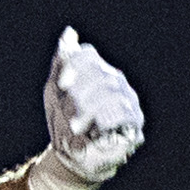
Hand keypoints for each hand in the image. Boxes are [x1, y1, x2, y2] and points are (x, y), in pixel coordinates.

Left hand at [34, 28, 143, 189]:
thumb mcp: (55, 92)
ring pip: (113, 93)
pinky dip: (104, 121)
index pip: (88, 56)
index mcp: (95, 72)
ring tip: (76, 125)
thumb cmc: (63, 122)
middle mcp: (116, 83)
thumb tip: (69, 33)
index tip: (62, 85)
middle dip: (79, 94)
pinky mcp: (135, 123)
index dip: (74, 66)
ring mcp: (128, 102)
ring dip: (89, 110)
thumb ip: (61, 63)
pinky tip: (93, 130)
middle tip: (68, 113)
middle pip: (101, 74)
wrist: (70, 156)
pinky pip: (124, 113)